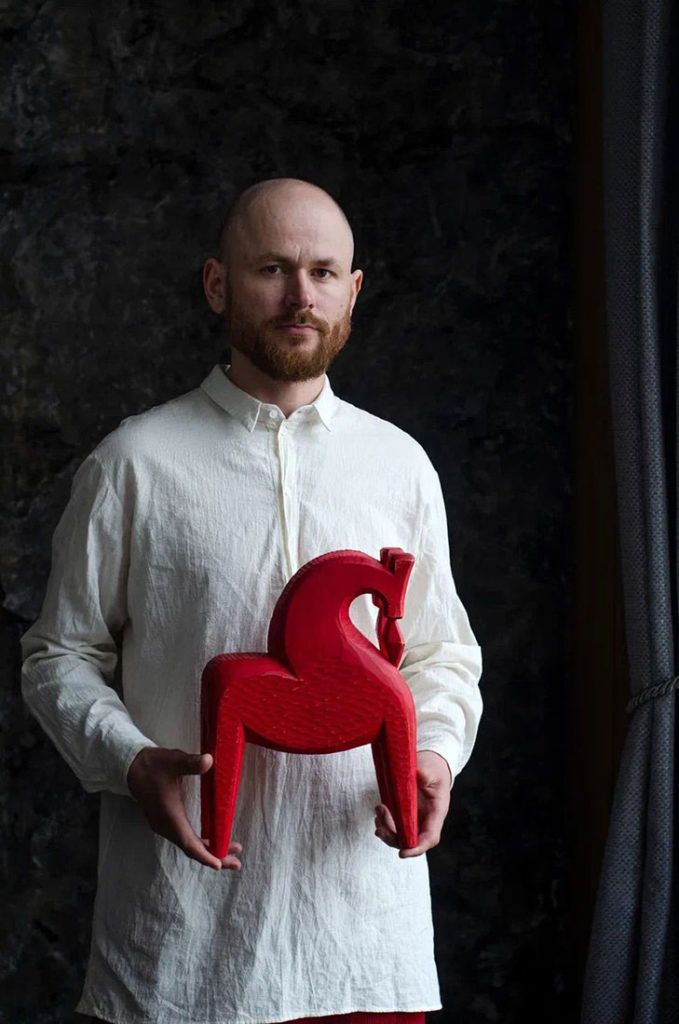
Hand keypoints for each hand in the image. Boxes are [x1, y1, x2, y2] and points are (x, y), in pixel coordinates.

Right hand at [127, 747, 242, 871]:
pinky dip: (200, 844)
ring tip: (231, 850)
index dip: (204, 855)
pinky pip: (185, 838)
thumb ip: (191, 763)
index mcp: (170, 816)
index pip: (188, 843)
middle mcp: (167, 826)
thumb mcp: (173, 760)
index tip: (219, 865)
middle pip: (192, 849)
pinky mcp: (166, 822)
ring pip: (189, 845)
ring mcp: (165, 826)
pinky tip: (213, 839)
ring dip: (209, 850)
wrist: (131, 767)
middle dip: (214, 856)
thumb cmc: (154, 764)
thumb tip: (209, 760)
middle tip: (237, 862)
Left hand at [374, 749, 451, 857]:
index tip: (403, 852)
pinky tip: (378, 813)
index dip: (417, 848)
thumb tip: (420, 775)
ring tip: (378, 810)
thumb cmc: (434, 768)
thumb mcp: (433, 769)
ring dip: (386, 830)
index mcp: (436, 813)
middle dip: (393, 838)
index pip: (429, 838)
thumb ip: (427, 774)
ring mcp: (414, 819)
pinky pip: (393, 827)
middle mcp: (425, 821)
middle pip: (410, 841)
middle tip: (380, 824)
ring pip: (399, 836)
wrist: (432, 764)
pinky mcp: (404, 814)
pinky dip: (384, 824)